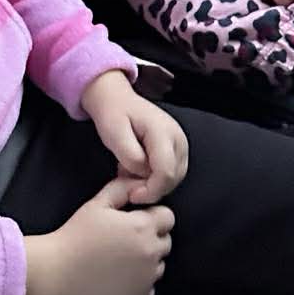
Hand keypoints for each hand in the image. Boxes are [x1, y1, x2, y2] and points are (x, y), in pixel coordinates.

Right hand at [23, 177, 174, 294]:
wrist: (59, 274)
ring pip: (158, 265)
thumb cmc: (77, 235)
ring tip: (119, 259)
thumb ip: (123, 188)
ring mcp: (147, 280)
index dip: (153, 215)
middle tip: (125, 239)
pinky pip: (149, 288)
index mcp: (143, 227)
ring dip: (146, 261)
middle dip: (151, 237)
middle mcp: (151, 254)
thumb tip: (140, 183)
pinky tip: (118, 277)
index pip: (168, 217)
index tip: (135, 219)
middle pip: (166, 241)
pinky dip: (139, 283)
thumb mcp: (98, 203)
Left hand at [81, 70, 188, 203]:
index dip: (150, 190)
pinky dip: (156, 178)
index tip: (131, 195)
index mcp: (163, 131)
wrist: (116, 99)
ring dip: (153, 183)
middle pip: (173, 178)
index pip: (166, 172)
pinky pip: (172, 173)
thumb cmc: (113, 114)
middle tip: (127, 180)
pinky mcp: (178, 148)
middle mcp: (178, 137)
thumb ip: (131, 157)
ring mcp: (180, 142)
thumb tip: (144, 174)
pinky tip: (137, 169)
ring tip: (130, 172)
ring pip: (175, 178)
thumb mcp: (114, 135)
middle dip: (151, 188)